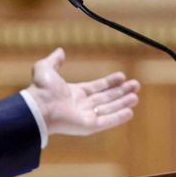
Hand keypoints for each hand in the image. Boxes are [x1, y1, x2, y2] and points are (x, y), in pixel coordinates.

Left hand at [25, 48, 139, 135]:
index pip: (97, 87)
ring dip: (123, 103)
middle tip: (135, 85)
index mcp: (74, 93)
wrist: (39, 107)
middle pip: (106, 98)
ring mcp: (86, 116)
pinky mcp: (89, 126)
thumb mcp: (46, 68)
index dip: (110, 82)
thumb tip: (60, 50)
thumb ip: (54, 60)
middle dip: (121, 92)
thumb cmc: (41, 89)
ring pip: (109, 109)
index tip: (122, 77)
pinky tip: (130, 111)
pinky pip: (107, 121)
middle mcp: (81, 105)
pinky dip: (119, 117)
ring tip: (135, 97)